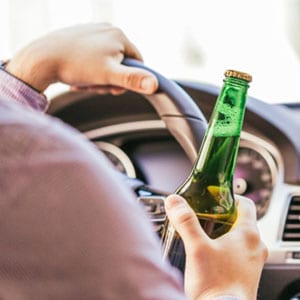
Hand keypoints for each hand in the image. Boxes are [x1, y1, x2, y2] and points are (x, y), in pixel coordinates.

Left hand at [5, 23, 157, 93]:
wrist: (42, 59)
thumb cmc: (76, 65)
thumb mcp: (109, 75)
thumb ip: (133, 80)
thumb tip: (155, 84)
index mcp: (119, 36)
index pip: (137, 61)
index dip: (129, 79)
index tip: (114, 86)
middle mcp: (107, 30)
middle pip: (120, 63)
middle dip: (110, 79)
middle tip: (96, 85)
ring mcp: (92, 32)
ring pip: (105, 62)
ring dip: (98, 77)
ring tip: (85, 80)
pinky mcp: (80, 38)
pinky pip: (92, 58)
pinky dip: (88, 70)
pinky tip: (78, 75)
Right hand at [164, 195, 267, 299]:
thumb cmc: (216, 285)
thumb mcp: (196, 247)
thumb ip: (185, 221)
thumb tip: (175, 201)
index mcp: (248, 234)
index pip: (245, 203)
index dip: (229, 197)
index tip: (215, 198)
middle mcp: (255, 246)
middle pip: (240, 220)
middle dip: (221, 216)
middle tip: (204, 217)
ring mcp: (253, 261)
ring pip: (239, 237)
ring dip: (223, 232)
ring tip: (205, 235)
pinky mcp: (247, 273)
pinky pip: (239, 252)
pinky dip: (226, 248)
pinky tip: (211, 254)